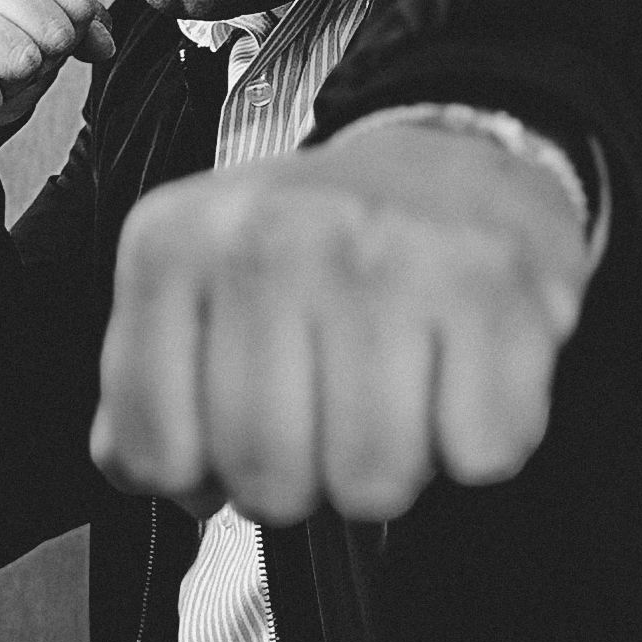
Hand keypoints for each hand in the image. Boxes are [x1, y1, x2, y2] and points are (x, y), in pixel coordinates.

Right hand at [0, 0, 113, 157]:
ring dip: (9, 89)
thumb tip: (104, 42)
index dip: (68, 42)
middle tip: (1, 69)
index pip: (77, 3)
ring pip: (21, 62)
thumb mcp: (42, 42)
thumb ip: (81, 30)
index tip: (34, 46)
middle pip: (53, 34)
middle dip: (38, 67)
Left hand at [89, 123, 589, 525]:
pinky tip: (457, 378)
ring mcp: (386, 259)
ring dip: (392, 470)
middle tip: (328, 418)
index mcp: (178, 243)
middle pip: (269, 479)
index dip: (205, 477)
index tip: (238, 435)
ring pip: (372, 482)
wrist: (452, 159)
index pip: (156, 454)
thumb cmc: (323, 243)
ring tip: (394, 398)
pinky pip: (479, 454)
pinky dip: (476, 442)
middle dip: (306, 483)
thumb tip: (163, 482)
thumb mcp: (199, 284)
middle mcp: (276, 239)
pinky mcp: (492, 285)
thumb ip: (149, 386)